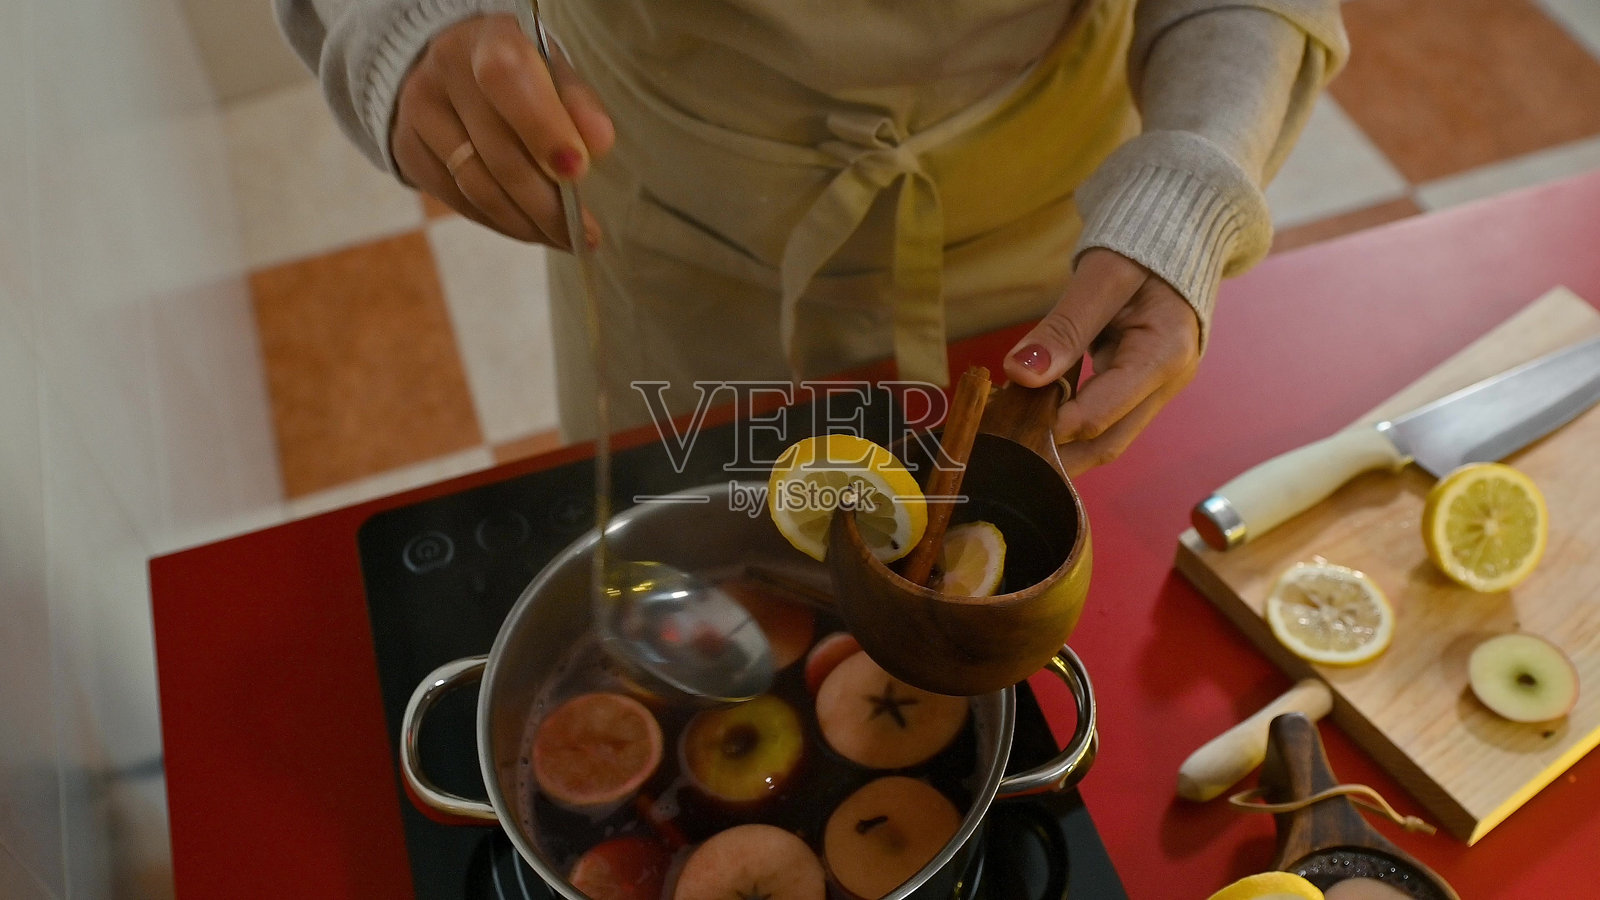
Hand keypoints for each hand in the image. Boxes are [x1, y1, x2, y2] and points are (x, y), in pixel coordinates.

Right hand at [390, 14, 614, 247]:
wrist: (448, 65)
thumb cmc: (518, 72)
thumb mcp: (552, 70)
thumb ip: (577, 103)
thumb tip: (600, 143)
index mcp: (488, 39)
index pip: (508, 80)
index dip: (544, 129)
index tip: (579, 172)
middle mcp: (444, 71)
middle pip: (496, 151)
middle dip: (547, 203)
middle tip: (586, 234)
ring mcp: (418, 112)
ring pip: (476, 186)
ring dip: (527, 223)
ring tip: (564, 238)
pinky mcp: (407, 151)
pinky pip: (459, 202)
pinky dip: (501, 223)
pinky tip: (531, 230)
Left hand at [1001, 249, 1201, 475]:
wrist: (1176, 235)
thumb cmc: (1142, 249)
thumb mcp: (1101, 277)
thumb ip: (1064, 327)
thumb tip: (1019, 373)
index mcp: (1164, 356)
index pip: (1100, 416)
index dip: (1050, 427)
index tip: (1002, 425)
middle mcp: (1166, 383)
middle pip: (1104, 443)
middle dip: (1053, 456)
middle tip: (999, 453)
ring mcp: (1154, 389)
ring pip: (1102, 437)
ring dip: (1057, 445)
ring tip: (1008, 438)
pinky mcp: (1138, 386)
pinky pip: (1100, 416)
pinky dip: (1064, 421)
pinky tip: (1027, 414)